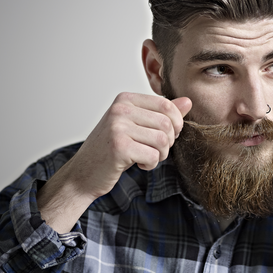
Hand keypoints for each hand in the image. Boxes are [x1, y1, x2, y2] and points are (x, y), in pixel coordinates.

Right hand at [70, 92, 191, 198]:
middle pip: (167, 123)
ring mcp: (118, 127)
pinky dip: (150, 164)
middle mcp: (120, 109)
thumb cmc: (111, 149)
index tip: (167, 135)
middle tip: (155, 150)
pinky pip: (153, 155)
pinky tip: (138, 163)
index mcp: (125, 99)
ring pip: (162, 140)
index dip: (175, 123)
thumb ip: (162, 113)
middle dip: (168, 141)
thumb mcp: (137, 126)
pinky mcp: (119, 147)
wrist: (83, 173)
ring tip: (147, 156)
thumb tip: (188, 101)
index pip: (166, 104)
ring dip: (160, 154)